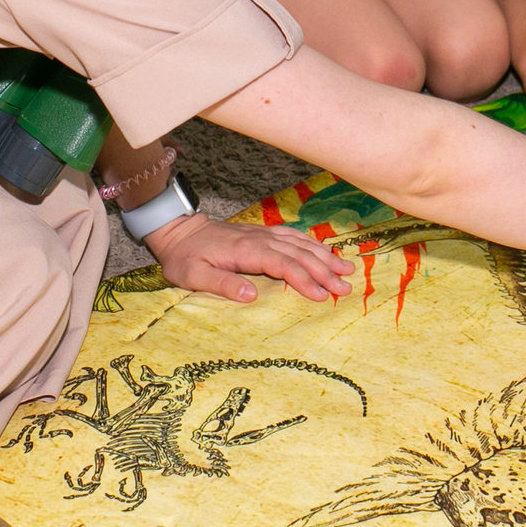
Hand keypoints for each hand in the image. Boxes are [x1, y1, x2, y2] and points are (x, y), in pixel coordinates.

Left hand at [143, 213, 351, 303]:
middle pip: (299, 254)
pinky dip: (312, 243)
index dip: (303, 279)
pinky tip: (325, 251)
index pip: (283, 264)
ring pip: (300, 243)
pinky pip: (293, 236)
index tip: (321, 295)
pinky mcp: (262, 233)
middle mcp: (259, 239)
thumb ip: (221, 284)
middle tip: (346, 288)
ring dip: (324, 256)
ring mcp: (263, 234)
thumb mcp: (193, 275)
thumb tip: (251, 296)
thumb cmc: (184, 257)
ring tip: (347, 269)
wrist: (178, 230)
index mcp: (245, 250)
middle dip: (324, 271)